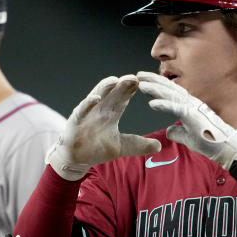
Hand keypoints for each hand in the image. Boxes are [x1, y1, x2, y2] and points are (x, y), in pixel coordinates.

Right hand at [47, 75, 161, 179]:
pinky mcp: (76, 120)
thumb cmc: (97, 148)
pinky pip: (82, 109)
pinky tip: (96, 98)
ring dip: (105, 88)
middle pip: (113, 94)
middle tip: (135, 77)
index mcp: (112, 113)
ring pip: (97, 96)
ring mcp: (88, 113)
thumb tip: (159, 145)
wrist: (77, 158)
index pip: (124, 98)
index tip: (147, 83)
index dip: (133, 90)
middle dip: (123, 85)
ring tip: (115, 80)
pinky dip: (88, 103)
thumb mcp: (122, 147)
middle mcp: (101, 109)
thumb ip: (140, 145)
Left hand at [136, 71, 236, 169]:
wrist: (226, 149)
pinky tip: (152, 104)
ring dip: (155, 89)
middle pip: (170, 88)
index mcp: (190, 106)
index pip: (171, 92)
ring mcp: (193, 108)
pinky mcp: (194, 117)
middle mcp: (191, 103)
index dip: (157, 85)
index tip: (144, 81)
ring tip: (141, 85)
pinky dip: (164, 105)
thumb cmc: (211, 142)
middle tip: (138, 75)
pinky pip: (177, 109)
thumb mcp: (189, 137)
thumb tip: (169, 130)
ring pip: (171, 95)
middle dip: (153, 80)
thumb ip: (178, 132)